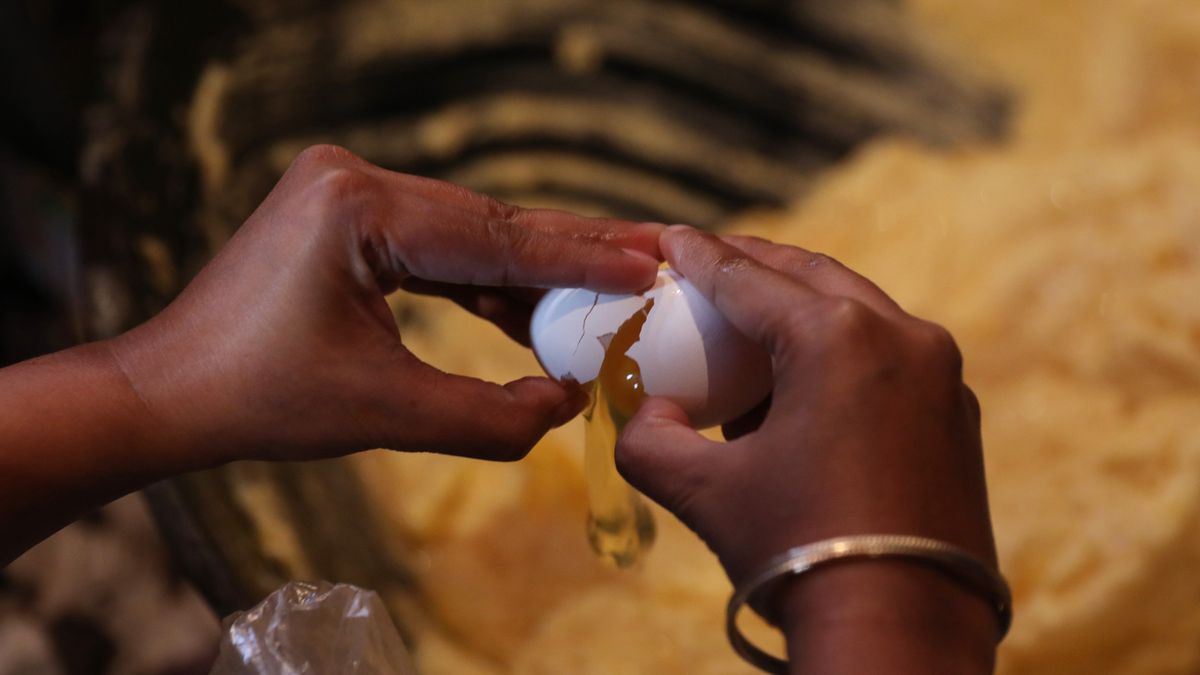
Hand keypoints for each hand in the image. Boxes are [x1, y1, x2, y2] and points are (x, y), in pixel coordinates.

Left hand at [109, 145, 663, 463]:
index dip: (580, 256)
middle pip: (491, 221)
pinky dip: (487, 277)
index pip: (494, 235)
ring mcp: (347, 189)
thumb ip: (489, 416)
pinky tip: (538, 307)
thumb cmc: (261, 402)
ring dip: (535, 266)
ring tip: (614, 284)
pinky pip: (438, 243)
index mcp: (357, 207)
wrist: (171, 393)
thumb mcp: (385, 415)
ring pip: (471, 231)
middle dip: (572, 251)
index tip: (649, 264)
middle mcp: (353, 178)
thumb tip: (570, 402)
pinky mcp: (347, 213)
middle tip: (653, 257)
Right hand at [616, 226, 996, 672]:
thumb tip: (647, 415)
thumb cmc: (797, 551)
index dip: (699, 256)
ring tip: (750, 324)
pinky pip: (888, 357)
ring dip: (800, 308)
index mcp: (837, 338)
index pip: (748, 280)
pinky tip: (802, 385)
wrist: (899, 633)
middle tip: (709, 260)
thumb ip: (650, 440)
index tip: (670, 237)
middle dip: (755, 265)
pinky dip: (840, 352)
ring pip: (856, 312)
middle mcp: (902, 337)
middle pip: (811, 276)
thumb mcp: (704, 492)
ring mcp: (941, 375)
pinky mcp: (957, 414)